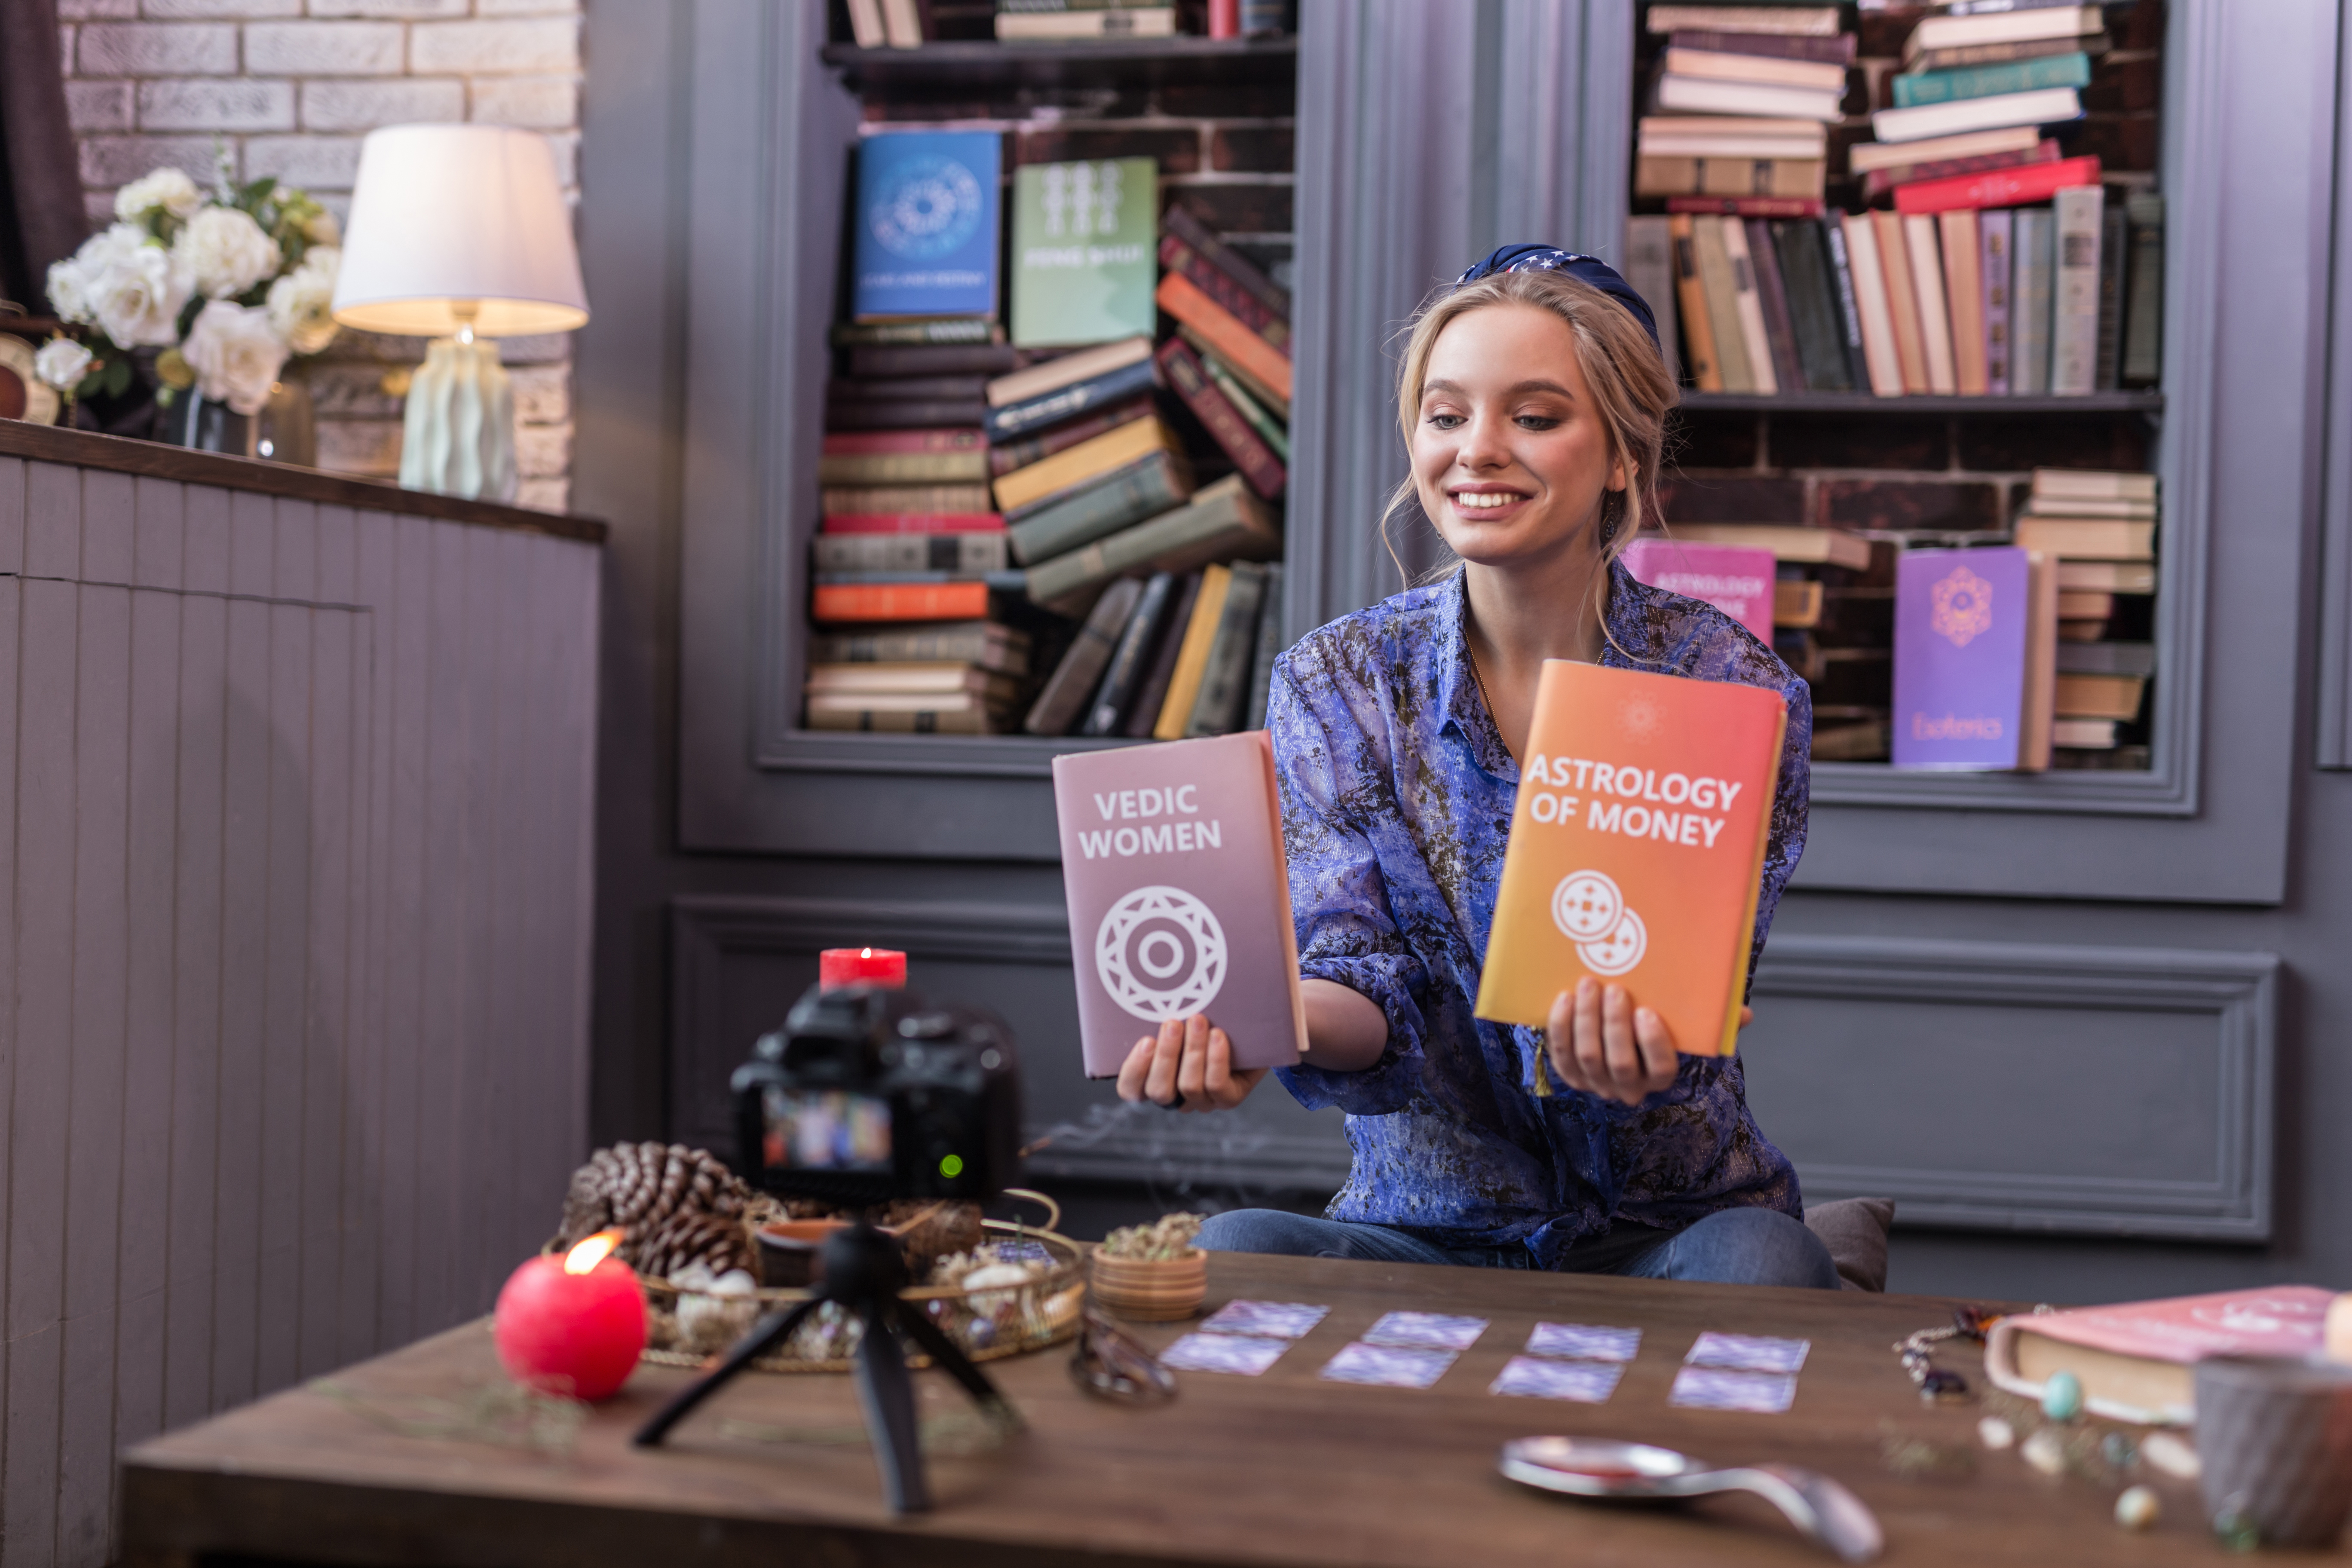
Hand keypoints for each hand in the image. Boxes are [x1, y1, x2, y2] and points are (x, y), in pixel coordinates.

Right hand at [1115, 1015, 1266, 1110]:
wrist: (1249, 1031)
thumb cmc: (1206, 1021)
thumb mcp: (1178, 1017)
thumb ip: (1161, 1014)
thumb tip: (1141, 983)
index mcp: (1154, 1079)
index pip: (1131, 1089)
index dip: (1134, 1069)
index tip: (1146, 1040)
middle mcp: (1176, 1096)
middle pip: (1159, 1091)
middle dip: (1165, 1056)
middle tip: (1172, 1023)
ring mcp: (1202, 1101)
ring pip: (1189, 1087)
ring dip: (1193, 1051)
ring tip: (1198, 1020)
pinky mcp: (1228, 1099)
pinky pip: (1217, 1086)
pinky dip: (1216, 1059)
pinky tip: (1218, 1035)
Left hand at [1543, 977, 1681, 1105]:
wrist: (1608, 1041)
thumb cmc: (1643, 1024)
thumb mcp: (1670, 1023)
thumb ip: (1685, 1014)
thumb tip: (1725, 1004)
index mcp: (1657, 1077)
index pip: (1661, 1069)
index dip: (1653, 1043)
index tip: (1646, 1012)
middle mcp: (1628, 1087)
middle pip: (1621, 1063)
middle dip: (1616, 1024)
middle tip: (1614, 990)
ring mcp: (1596, 1084)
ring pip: (1589, 1056)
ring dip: (1587, 1018)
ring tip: (1589, 986)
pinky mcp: (1570, 1075)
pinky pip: (1562, 1052)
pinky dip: (1562, 1025)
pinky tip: (1566, 998)